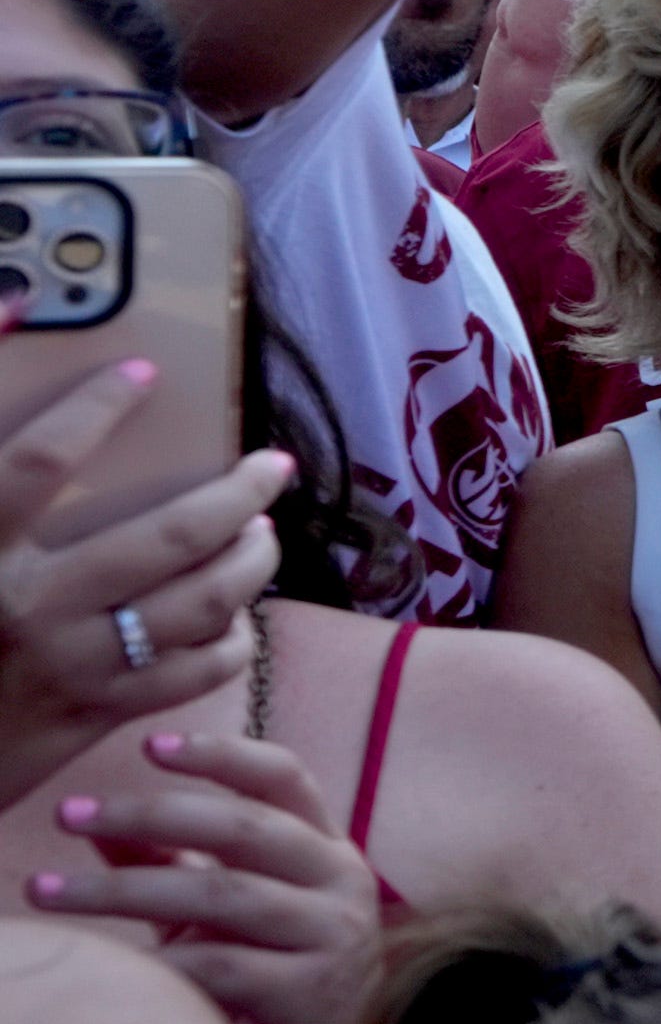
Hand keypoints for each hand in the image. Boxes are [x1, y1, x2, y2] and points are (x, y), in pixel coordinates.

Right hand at [0, 369, 281, 817]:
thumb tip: (7, 309)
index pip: (35, 463)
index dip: (95, 409)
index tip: (143, 374)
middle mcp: (24, 605)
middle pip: (166, 537)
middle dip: (238, 495)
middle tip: (272, 466)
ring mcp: (67, 665)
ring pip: (200, 605)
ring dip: (250, 563)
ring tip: (262, 534)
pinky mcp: (94, 715)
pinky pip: (193, 672)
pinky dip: (229, 638)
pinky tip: (232, 615)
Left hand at [33, 725, 375, 1023]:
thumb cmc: (272, 987)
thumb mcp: (221, 915)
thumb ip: (173, 862)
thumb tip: (96, 823)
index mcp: (325, 851)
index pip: (284, 779)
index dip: (221, 754)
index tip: (150, 746)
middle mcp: (342, 883)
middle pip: (242, 827)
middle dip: (146, 812)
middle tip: (66, 814)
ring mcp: (333, 937)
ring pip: (220, 894)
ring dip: (120, 888)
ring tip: (43, 891)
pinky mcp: (311, 995)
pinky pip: (219, 966)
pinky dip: (153, 962)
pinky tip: (102, 967)